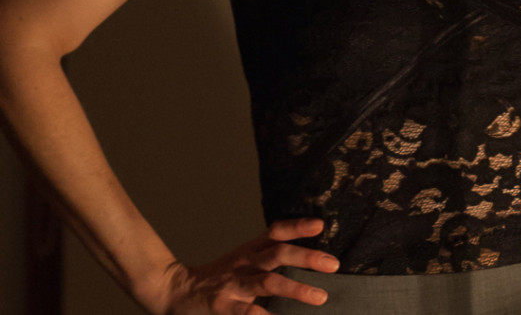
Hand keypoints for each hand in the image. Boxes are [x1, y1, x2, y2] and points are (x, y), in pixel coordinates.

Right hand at [157, 218, 337, 313]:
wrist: (176, 290)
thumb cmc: (219, 276)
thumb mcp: (243, 258)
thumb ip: (268, 255)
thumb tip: (307, 256)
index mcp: (250, 249)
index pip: (276, 231)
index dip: (297, 226)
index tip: (320, 225)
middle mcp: (245, 263)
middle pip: (278, 253)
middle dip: (307, 258)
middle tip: (334, 264)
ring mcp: (235, 285)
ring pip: (269, 282)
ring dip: (297, 289)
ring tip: (320, 297)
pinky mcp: (224, 307)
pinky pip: (249, 312)